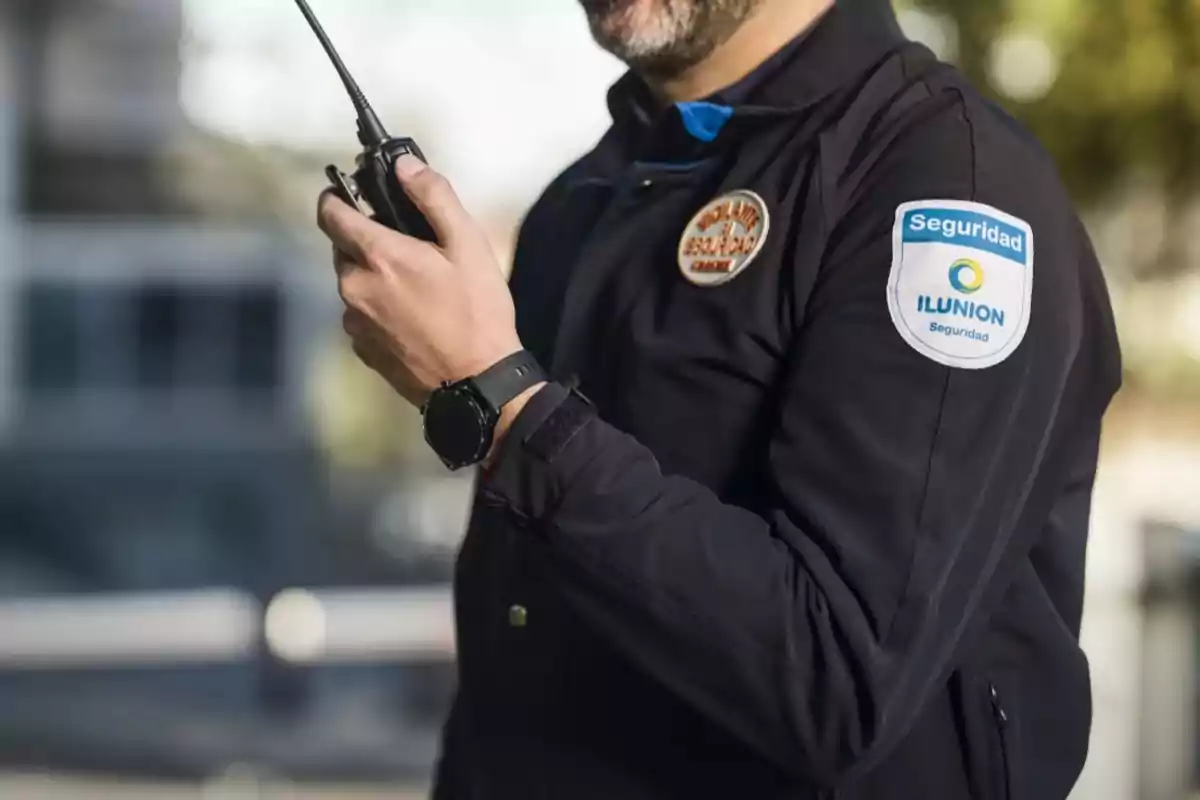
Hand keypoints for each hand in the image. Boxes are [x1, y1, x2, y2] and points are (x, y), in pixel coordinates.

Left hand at [317, 155, 523, 410]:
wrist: (477, 384)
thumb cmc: (477, 312)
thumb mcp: (468, 245)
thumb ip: (433, 197)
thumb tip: (404, 164)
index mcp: (377, 256)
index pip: (330, 212)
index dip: (336, 196)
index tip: (349, 192)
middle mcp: (354, 288)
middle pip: (343, 248)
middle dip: (366, 240)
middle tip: (408, 247)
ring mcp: (355, 322)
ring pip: (353, 283)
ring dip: (374, 277)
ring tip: (418, 288)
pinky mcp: (362, 350)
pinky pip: (361, 315)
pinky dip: (379, 308)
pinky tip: (413, 317)